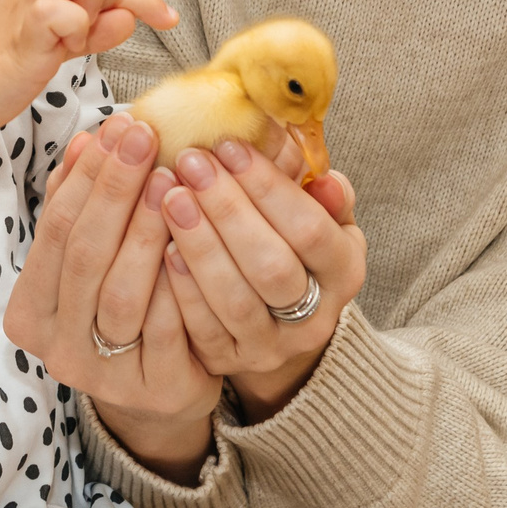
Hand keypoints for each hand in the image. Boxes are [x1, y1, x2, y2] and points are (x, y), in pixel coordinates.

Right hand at [0, 0, 174, 145]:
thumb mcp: (58, 46)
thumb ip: (95, 30)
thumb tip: (129, 16)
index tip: (166, 19)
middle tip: (91, 27)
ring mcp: (25, 5)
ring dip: (90, 0)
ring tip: (74, 37)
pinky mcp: (19, 34)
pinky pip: (57, 11)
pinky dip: (73, 29)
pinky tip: (62, 52)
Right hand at [5, 116, 223, 479]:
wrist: (165, 382)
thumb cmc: (128, 303)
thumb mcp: (98, 256)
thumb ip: (85, 204)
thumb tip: (87, 139)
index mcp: (30, 312)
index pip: (55, 229)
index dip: (86, 174)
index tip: (119, 126)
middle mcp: (57, 348)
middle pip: (84, 255)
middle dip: (115, 189)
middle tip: (146, 137)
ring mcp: (103, 376)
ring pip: (121, 291)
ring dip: (146, 228)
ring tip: (172, 178)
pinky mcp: (154, 389)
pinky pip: (167, 325)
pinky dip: (178, 275)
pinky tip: (196, 233)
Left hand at [156, 138, 365, 422]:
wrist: (279, 324)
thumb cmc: (295, 250)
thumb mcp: (323, 220)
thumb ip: (323, 195)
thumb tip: (325, 178)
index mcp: (344, 272)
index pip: (311, 229)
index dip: (269, 187)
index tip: (229, 146)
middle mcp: (315, 318)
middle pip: (272, 267)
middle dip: (228, 209)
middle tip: (191, 162)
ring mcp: (272, 347)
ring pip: (235, 300)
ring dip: (200, 244)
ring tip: (170, 196)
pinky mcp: (230, 362)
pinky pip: (203, 330)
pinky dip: (182, 287)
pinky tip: (162, 245)